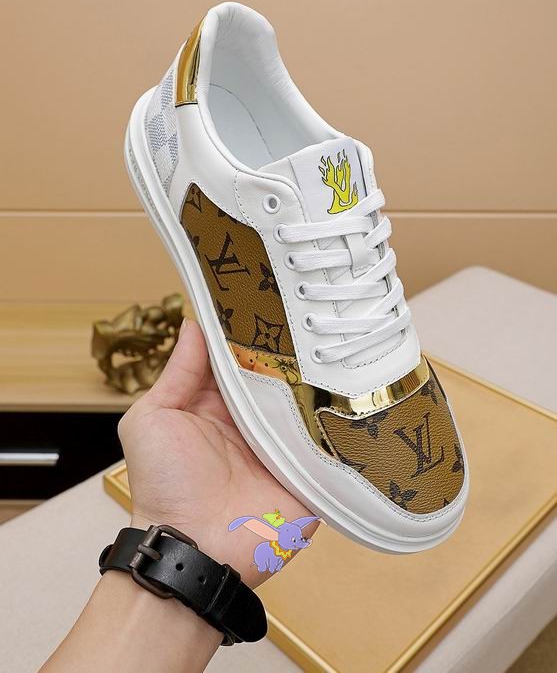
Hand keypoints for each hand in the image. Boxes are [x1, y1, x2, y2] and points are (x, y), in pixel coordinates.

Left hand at [118, 319, 318, 587]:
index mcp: (220, 405)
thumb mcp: (152, 419)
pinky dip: (343, 419)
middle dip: (294, 350)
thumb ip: (177, 374)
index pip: (241, 360)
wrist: (194, 548)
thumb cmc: (163, 484)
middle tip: (315, 307)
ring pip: (310, 401)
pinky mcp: (311, 469)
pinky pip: (332, 440)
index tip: (267, 295)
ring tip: (344, 338)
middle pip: (280, 377)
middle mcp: (255, 420)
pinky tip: (360, 387)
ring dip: (321, 379)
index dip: (251, 332)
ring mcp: (285, 444)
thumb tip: (193, 323)